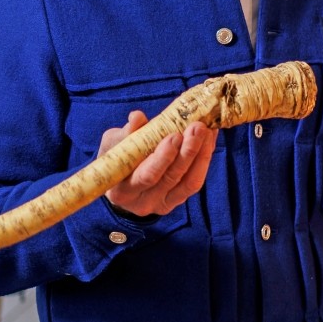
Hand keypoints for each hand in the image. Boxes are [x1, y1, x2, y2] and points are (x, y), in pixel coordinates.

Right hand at [102, 110, 216, 217]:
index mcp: (123, 192)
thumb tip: (137, 117)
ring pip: (189, 182)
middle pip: (172, 178)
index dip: (163, 157)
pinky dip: (204, 159)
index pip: (147, 176)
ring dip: (201, 154)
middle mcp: (144, 203)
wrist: (120, 181)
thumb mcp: (113, 145)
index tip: (175, 135)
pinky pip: (195, 181)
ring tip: (207, 130)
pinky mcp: (178, 200)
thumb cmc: (116, 158)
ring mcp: (164, 204)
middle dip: (188, 151)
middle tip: (197, 127)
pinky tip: (209, 139)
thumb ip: (125, 133)